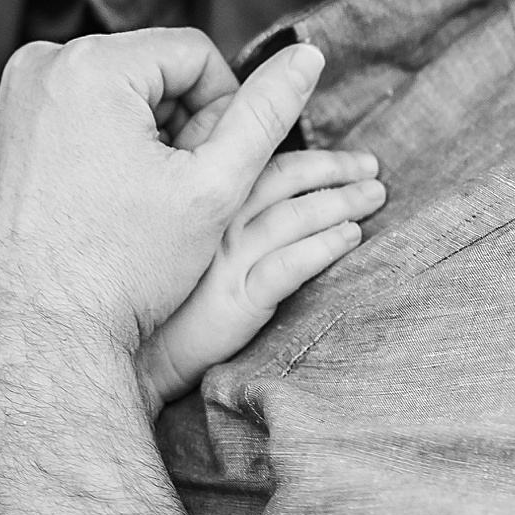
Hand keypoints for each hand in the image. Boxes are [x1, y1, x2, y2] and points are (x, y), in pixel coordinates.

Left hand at [0, 27, 326, 409]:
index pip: (195, 54)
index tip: (211, 176)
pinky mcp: (1, 133)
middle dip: (180, 127)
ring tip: (143, 209)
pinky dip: (106, 153)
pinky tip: (108, 211)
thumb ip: (265, 115)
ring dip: (146, 142)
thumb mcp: (213, 188)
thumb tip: (310, 56)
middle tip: (179, 198)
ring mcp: (11, 100)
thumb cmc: (124, 269)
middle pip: (152, 72)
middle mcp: (37, 65)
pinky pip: (78, 119)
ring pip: (118, 98)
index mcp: (88, 64)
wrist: (36, 336)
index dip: (223, 113)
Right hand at [137, 146, 383, 410]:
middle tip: (373, 168)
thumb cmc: (172, 299)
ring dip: (341, 201)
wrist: (140, 358)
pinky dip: (324, 246)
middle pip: (284, 176)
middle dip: (335, 168)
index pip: (262, 158)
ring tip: (375, 198)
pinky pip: (288, 264)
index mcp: (203, 201)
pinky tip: (351, 237)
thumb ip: (229, 211)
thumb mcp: (193, 243)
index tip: (348, 159)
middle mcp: (213, 222)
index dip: (312, 155)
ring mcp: (224, 259)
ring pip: (292, 215)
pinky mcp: (236, 298)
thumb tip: (283, 192)